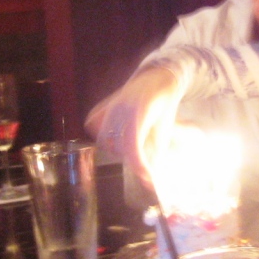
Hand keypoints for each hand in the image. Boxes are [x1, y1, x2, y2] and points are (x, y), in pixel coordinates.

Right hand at [87, 67, 181, 183]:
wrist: (157, 78)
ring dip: (117, 148)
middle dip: (131, 157)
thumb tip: (148, 180)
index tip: (147, 176)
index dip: (138, 164)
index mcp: (140, 111)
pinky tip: (115, 135)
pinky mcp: (102, 106)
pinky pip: (93, 126)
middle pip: (118, 146)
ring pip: (105, 140)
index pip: (133, 145)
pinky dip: (102, 135)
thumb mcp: (165, 130)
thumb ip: (156, 154)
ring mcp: (109, 105)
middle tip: (144, 158)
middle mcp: (120, 107)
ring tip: (131, 143)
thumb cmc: (164, 107)